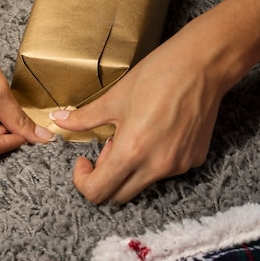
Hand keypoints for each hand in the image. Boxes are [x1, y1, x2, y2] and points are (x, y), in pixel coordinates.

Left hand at [50, 18, 228, 203]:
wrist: (202, 65)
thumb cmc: (156, 75)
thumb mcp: (114, 97)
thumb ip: (84, 118)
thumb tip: (57, 120)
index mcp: (132, 152)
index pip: (98, 192)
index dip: (83, 180)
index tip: (84, 160)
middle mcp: (157, 166)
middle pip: (119, 195)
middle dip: (105, 176)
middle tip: (108, 145)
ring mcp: (178, 166)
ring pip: (143, 182)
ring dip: (130, 168)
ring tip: (134, 133)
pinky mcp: (194, 159)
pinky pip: (165, 171)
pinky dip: (153, 160)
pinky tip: (155, 132)